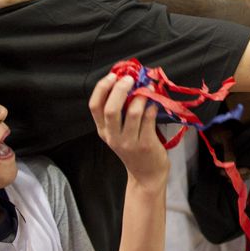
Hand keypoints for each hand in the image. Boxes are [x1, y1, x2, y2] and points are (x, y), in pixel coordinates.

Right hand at [88, 72, 168, 189]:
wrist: (146, 175)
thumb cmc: (134, 148)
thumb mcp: (119, 133)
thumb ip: (119, 112)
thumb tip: (128, 83)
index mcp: (103, 131)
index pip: (94, 106)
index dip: (102, 88)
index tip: (113, 75)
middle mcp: (113, 137)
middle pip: (111, 109)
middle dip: (120, 89)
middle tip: (130, 79)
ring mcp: (129, 142)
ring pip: (132, 113)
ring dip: (141, 97)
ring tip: (148, 89)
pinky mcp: (145, 144)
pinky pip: (148, 120)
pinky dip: (152, 108)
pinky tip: (155, 105)